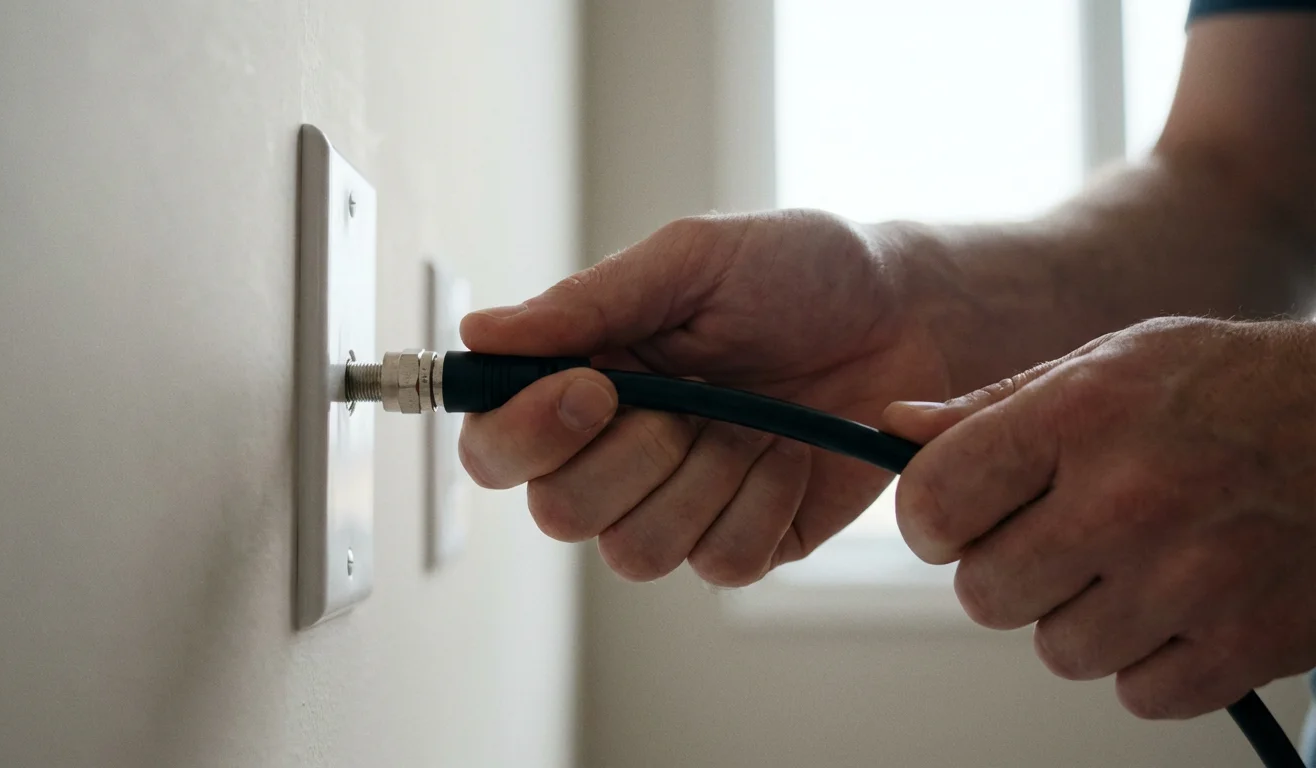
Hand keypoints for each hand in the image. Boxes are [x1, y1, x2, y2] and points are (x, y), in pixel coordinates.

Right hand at [458, 210, 949, 585]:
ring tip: (750, 420)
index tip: (592, 387)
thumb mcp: (693, 261)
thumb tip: (479, 333)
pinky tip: (789, 454)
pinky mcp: (746, 540)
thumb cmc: (800, 270)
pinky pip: (719, 562)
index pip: (496, 447)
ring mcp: (681, 504)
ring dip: (699, 481)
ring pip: (634, 552)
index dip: (523, 435)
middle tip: (693, 398)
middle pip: (558, 513)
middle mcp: (619, 453)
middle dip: (630, 456)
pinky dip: (759, 505)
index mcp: (585, 381)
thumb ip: (589, 302)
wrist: (911, 311)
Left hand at [886, 317, 1315, 718]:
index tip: (955, 518)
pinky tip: (1182, 601)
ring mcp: (1195, 580)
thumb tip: (894, 429)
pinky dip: (1151, 660)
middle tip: (1061, 535)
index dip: (931, 520)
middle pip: (985, 594)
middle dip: (1007, 570)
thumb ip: (994, 405)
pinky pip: (1139, 694)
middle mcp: (1131, 498)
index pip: (933, 503)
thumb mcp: (1107, 363)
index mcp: (1081, 416)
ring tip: (1134, 561)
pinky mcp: (1251, 644)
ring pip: (1060, 650)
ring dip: (1081, 617)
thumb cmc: (1228, 387)